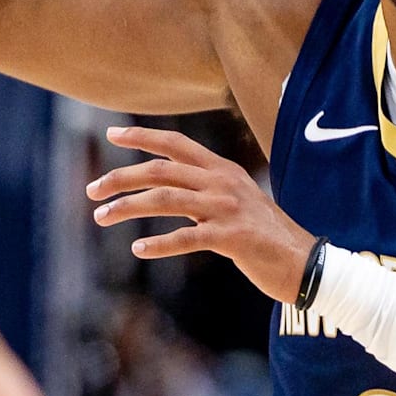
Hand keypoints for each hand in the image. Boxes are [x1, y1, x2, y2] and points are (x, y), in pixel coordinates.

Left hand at [87, 126, 313, 302]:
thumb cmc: (265, 234)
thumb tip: (165, 189)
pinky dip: (159, 244)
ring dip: (129, 206)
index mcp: (223, 169)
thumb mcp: (236, 200)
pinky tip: (138, 250)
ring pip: (166, 199)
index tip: (111, 133)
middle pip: (162, 170)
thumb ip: (205, 189)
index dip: (142, 137)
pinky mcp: (232, 237)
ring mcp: (227, 209)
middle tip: (92, 189)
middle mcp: (223, 183)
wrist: (303, 261)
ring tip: (101, 216)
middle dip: (122, 176)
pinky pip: (187, 238)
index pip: (176, 144)